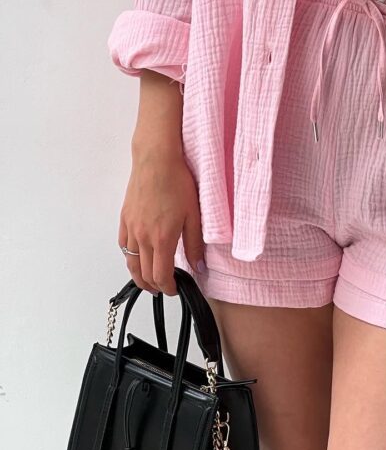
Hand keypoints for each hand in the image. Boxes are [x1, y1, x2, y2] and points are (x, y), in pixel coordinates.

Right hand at [117, 141, 204, 296]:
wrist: (156, 160)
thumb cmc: (177, 182)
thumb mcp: (194, 214)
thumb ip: (195, 243)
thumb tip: (198, 266)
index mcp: (162, 238)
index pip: (161, 275)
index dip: (168, 287)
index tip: (175, 289)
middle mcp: (143, 237)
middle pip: (144, 273)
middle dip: (154, 285)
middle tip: (163, 288)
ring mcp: (131, 228)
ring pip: (130, 262)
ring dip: (139, 275)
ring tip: (148, 280)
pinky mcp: (125, 218)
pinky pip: (123, 245)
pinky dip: (129, 257)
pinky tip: (135, 257)